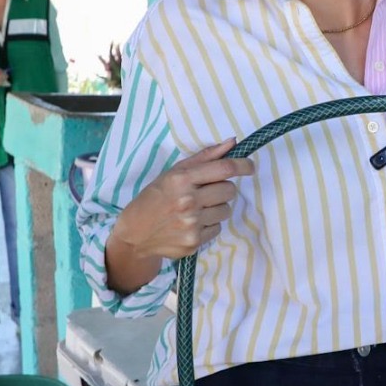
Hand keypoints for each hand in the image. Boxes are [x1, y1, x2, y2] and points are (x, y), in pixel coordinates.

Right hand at [108, 140, 254, 282]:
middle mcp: (188, 201)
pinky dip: (209, 225)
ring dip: (217, 208)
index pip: (224, 169)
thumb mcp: (173, 173)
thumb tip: (232, 143)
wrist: (135, 233)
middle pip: (229, 190)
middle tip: (207, 192)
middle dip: (222, 189)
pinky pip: (218, 228)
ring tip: (197, 209)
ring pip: (226, 210)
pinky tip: (192, 224)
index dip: (243, 166)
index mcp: (181, 179)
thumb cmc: (155, 198)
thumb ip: (204, 157)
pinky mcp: (195, 242)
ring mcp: (192, 223)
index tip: (250, 167)